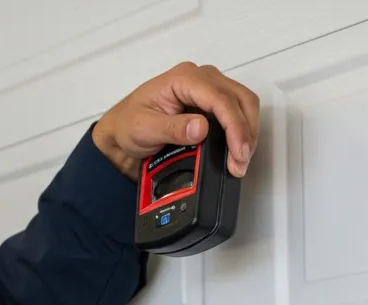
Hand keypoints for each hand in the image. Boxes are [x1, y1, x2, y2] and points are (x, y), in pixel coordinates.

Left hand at [92, 61, 260, 178]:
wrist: (120, 134)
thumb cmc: (127, 125)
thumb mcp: (143, 129)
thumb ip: (171, 128)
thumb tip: (200, 127)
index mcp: (183, 79)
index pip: (220, 99)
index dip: (235, 127)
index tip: (238, 152)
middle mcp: (199, 79)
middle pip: (239, 99)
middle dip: (245, 132)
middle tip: (240, 162)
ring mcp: (207, 90)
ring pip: (243, 104)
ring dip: (247, 133)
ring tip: (239, 161)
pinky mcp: (211, 104)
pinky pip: (236, 112)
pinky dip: (241, 132)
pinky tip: (236, 151)